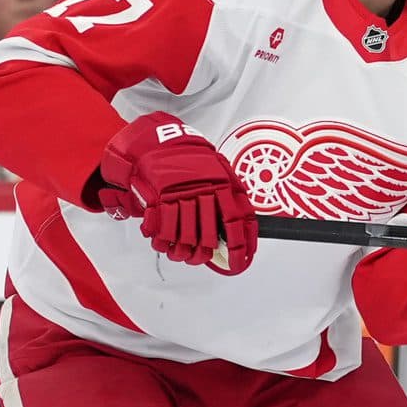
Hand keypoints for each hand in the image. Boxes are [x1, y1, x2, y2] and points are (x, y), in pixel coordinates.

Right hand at [94, 113, 257, 274]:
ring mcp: (180, 194)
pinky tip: (162, 242)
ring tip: (179, 253)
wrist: (162, 143)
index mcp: (222, 184)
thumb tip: (246, 229)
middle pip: (206, 237)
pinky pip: (163, 230)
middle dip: (202, 254)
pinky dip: (161, 241)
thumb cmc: (193, 161)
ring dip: (180, 252)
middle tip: (199, 256)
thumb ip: (235, 198)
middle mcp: (202, 190)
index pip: (235, 222)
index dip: (237, 248)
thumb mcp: (222, 172)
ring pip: (184, 237)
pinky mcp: (159, 197)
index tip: (237, 264)